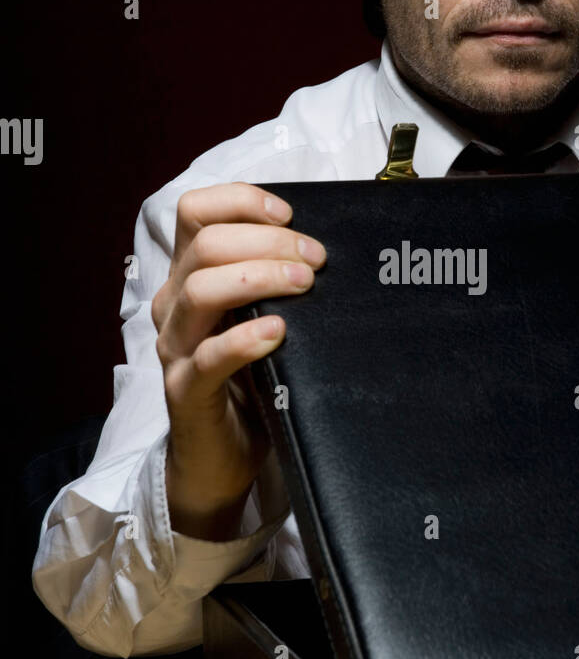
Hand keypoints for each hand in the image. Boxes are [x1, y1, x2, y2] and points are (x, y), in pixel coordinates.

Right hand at [151, 182, 325, 538]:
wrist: (222, 456)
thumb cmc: (250, 379)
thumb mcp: (260, 317)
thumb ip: (275, 282)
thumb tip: (325, 248)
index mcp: (189, 277)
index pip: (195, 213)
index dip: (240, 201)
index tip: (289, 213)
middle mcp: (174, 305)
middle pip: (205, 245)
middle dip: (268, 242)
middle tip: (317, 259)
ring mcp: (175, 348)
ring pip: (201, 290)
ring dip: (260, 277)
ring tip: (305, 285)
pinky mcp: (184, 392)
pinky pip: (207, 358)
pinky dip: (244, 339)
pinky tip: (278, 332)